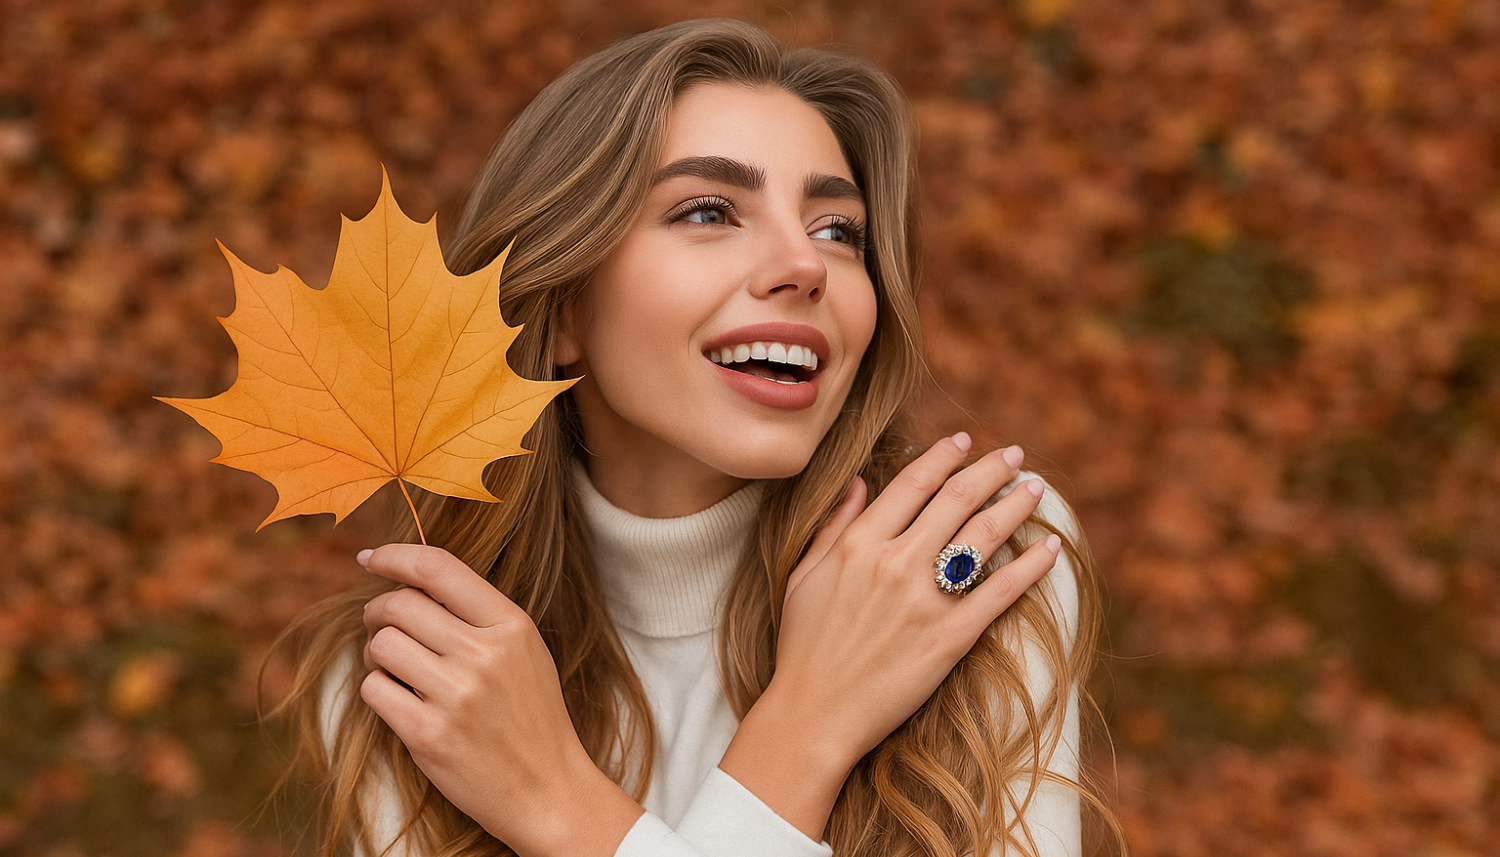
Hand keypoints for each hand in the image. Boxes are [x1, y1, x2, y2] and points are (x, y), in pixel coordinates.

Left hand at [357, 545, 641, 856]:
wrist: (547, 789)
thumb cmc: (531, 715)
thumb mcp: (523, 652)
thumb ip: (477, 614)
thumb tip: (410, 580)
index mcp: (511, 626)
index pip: (439, 568)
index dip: (395, 556)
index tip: (370, 558)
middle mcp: (485, 655)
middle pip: (400, 604)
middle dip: (378, 611)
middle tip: (381, 626)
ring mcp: (456, 696)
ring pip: (381, 644)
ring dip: (375, 652)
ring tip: (394, 667)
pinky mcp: (428, 734)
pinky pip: (373, 689)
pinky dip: (377, 689)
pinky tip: (398, 698)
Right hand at [720, 433, 1059, 837]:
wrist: (815, 713)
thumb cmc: (804, 647)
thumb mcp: (804, 576)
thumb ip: (833, 525)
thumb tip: (859, 482)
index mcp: (858, 544)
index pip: (912, 484)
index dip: (942, 456)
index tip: (963, 441)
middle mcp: (895, 563)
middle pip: (956, 499)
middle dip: (992, 470)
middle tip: (1014, 455)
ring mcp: (925, 600)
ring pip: (984, 536)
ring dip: (1016, 506)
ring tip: (1035, 489)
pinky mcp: (950, 637)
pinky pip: (1000, 592)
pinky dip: (1030, 567)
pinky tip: (1049, 549)